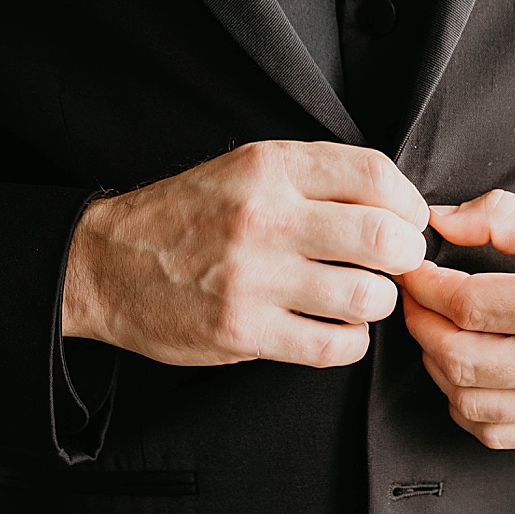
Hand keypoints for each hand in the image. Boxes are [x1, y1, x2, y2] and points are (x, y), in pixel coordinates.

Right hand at [63, 140, 428, 366]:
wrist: (105, 265)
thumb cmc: (190, 217)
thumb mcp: (247, 170)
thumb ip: (317, 178)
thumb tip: (398, 202)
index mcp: (270, 168)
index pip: (375, 176)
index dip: (409, 204)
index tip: (409, 221)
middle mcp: (264, 218)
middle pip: (384, 238)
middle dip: (406, 256)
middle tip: (398, 265)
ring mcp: (253, 278)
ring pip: (367, 297)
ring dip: (379, 302)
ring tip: (362, 298)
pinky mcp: (243, 331)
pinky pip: (335, 345)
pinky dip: (351, 342)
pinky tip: (338, 329)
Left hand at [399, 190, 514, 448]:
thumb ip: (505, 218)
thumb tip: (441, 221)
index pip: (467, 305)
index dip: (424, 287)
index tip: (412, 270)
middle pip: (458, 358)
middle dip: (421, 325)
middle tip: (414, 299)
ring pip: (468, 402)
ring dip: (438, 367)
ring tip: (438, 332)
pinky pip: (495, 433)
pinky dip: (464, 405)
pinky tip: (465, 374)